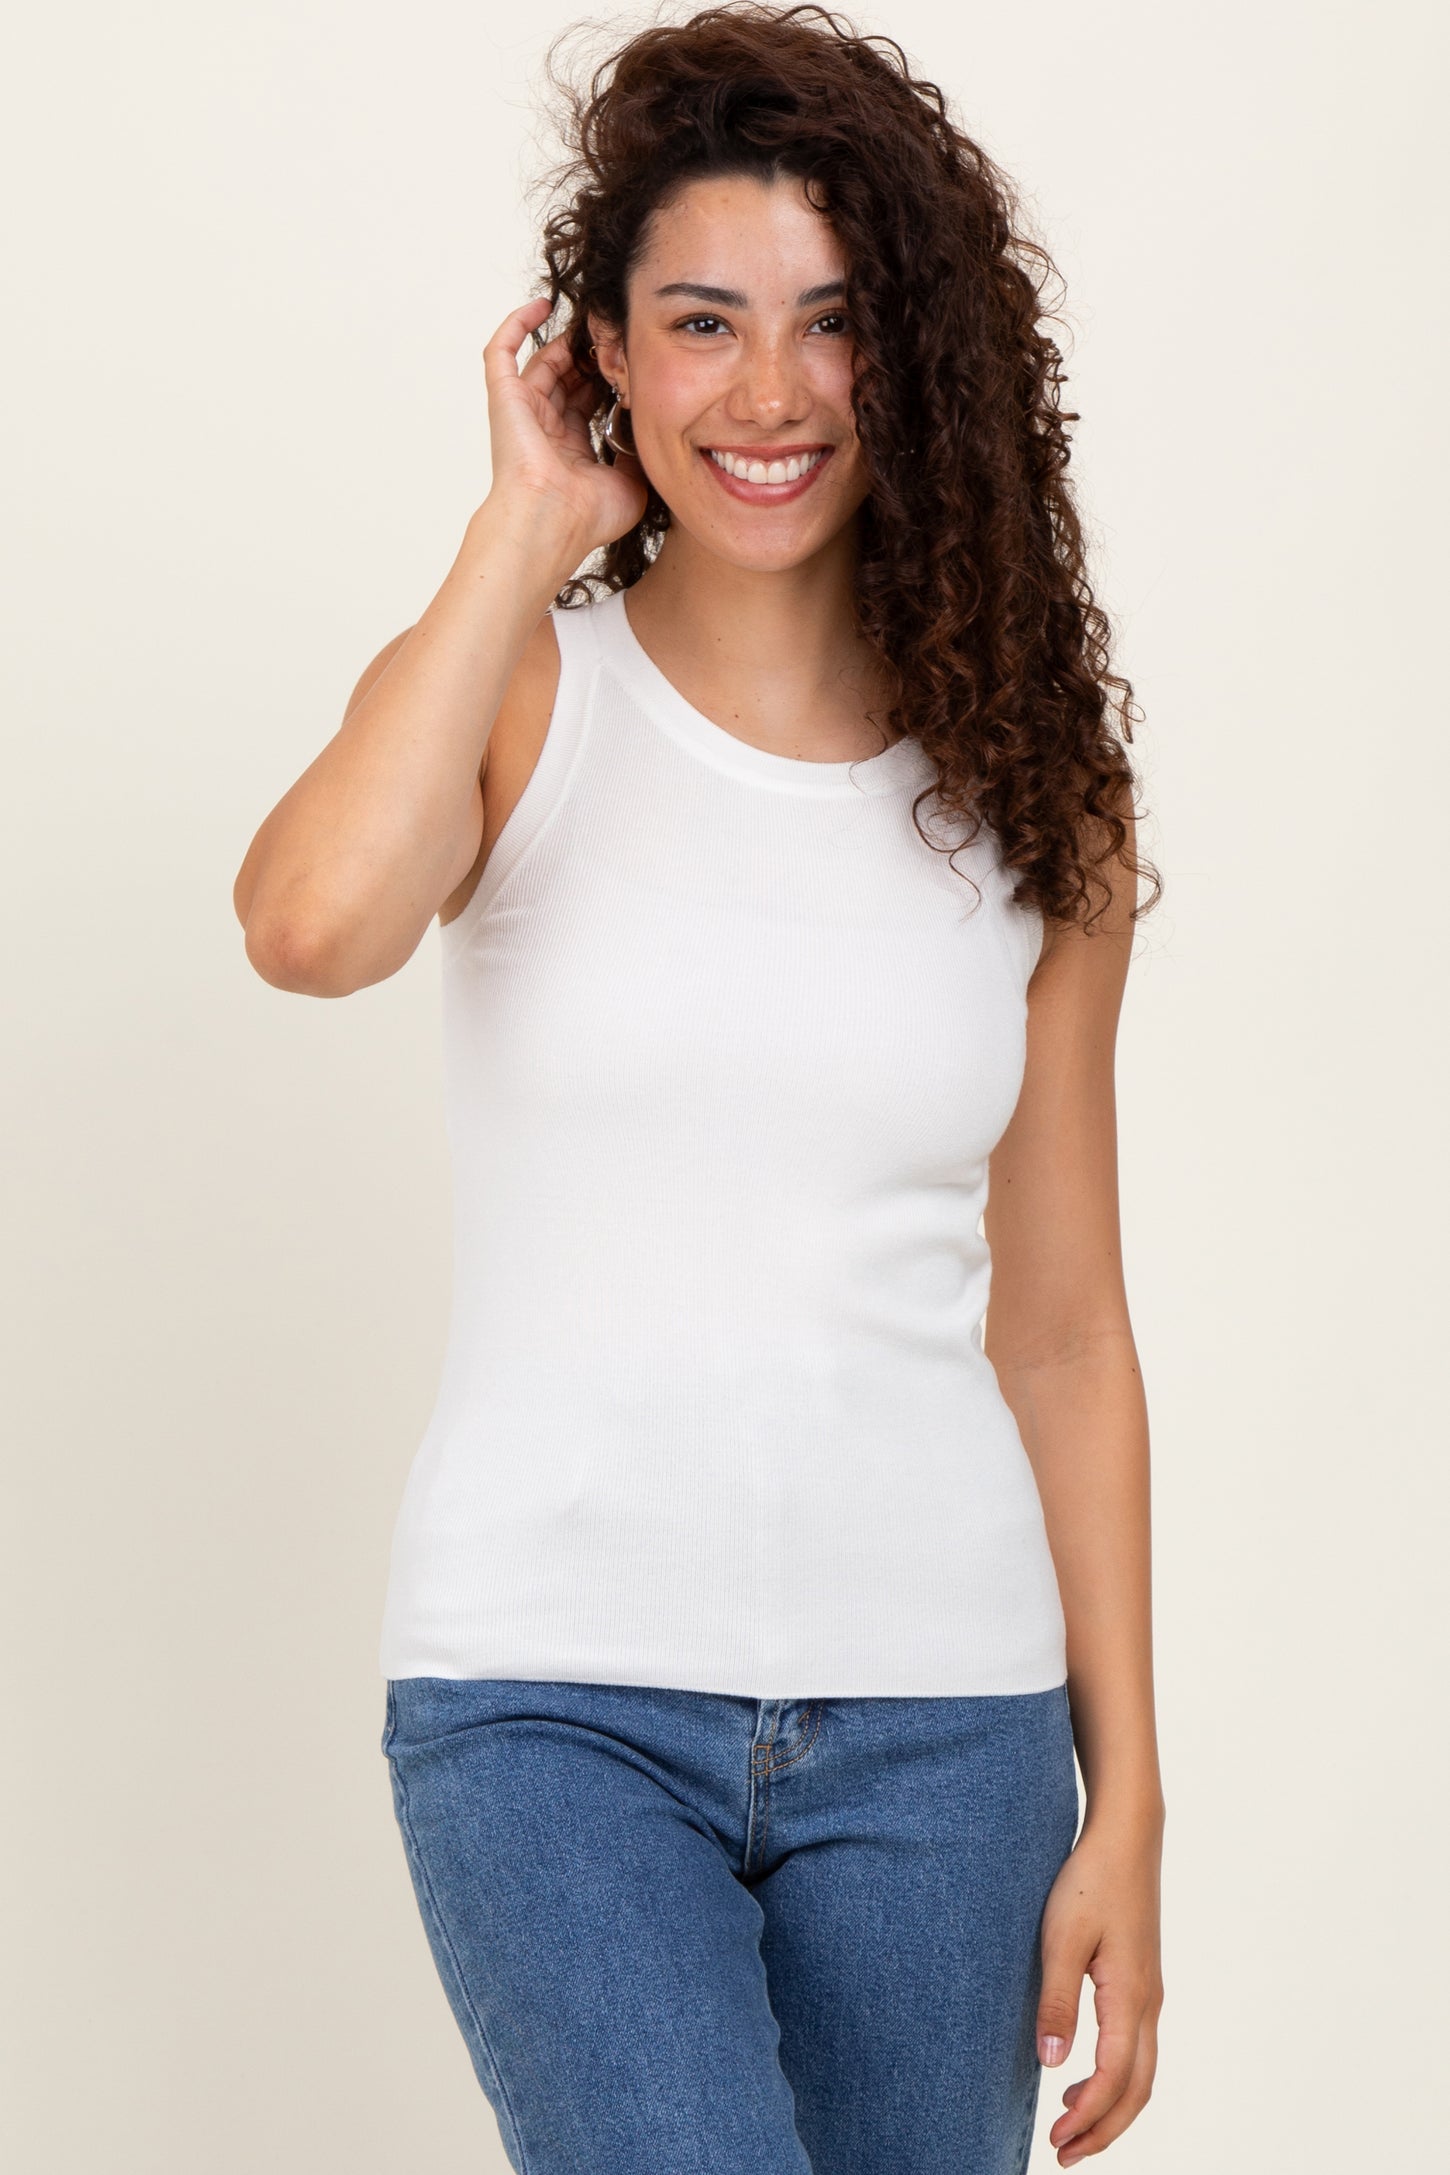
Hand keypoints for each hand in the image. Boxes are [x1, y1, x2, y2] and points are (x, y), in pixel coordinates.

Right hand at [480, 295, 648, 561]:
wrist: (552, 522)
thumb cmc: (586, 517)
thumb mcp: (631, 484)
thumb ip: (637, 455)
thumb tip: (648, 432)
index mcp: (571, 449)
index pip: (590, 401)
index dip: (610, 379)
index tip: (632, 361)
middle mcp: (546, 428)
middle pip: (569, 377)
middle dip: (592, 355)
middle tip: (615, 334)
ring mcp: (524, 411)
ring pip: (544, 360)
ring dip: (568, 339)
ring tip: (592, 319)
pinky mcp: (504, 397)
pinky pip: (502, 351)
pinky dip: (517, 324)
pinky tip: (541, 304)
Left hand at [1035, 1810, 1163, 2163]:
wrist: (1126, 1836)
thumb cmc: (1090, 1880)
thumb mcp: (1062, 1938)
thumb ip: (1058, 2002)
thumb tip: (1052, 2065)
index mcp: (1131, 1997)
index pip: (1115, 2079)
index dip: (1088, 2118)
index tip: (1058, 2141)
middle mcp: (1149, 2003)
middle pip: (1137, 2089)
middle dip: (1104, 2128)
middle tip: (1066, 2153)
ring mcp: (1150, 1992)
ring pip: (1142, 2071)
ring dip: (1111, 2106)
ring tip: (1072, 2123)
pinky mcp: (1142, 1979)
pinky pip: (1138, 2047)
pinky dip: (1117, 2077)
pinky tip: (1084, 2073)